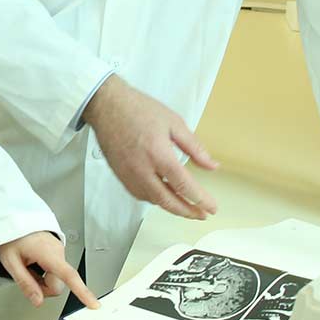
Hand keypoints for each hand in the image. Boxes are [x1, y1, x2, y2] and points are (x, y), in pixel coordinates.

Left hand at [0, 231, 103, 309]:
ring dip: (42, 281)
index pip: (69, 276)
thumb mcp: (11, 262)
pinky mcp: (58, 253)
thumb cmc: (11, 236)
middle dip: (42, 288)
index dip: (82, 292)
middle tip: (26, 276)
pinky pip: (55, 272)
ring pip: (56, 280)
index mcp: (48, 253)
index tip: (94, 304)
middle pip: (58, 285)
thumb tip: (38, 301)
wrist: (14, 219)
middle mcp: (58, 252)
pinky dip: (44, 274)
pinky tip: (33, 264)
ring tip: (28, 267)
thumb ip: (25, 283)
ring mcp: (59, 252)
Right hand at [82, 76, 220, 218]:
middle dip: (187, 212)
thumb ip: (194, 147)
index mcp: (158, 154)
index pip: (184, 185)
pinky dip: (154, 199)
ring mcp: (128, 174)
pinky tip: (163, 195)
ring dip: (171, 207)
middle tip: (201, 214)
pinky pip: (139, 195)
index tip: (211, 207)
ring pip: (153, 200)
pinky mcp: (120, 175)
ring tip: (186, 206)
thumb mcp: (174, 123)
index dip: (200, 200)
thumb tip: (211, 165)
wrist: (107, 106)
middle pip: (168, 201)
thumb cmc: (138, 109)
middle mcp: (142, 169)